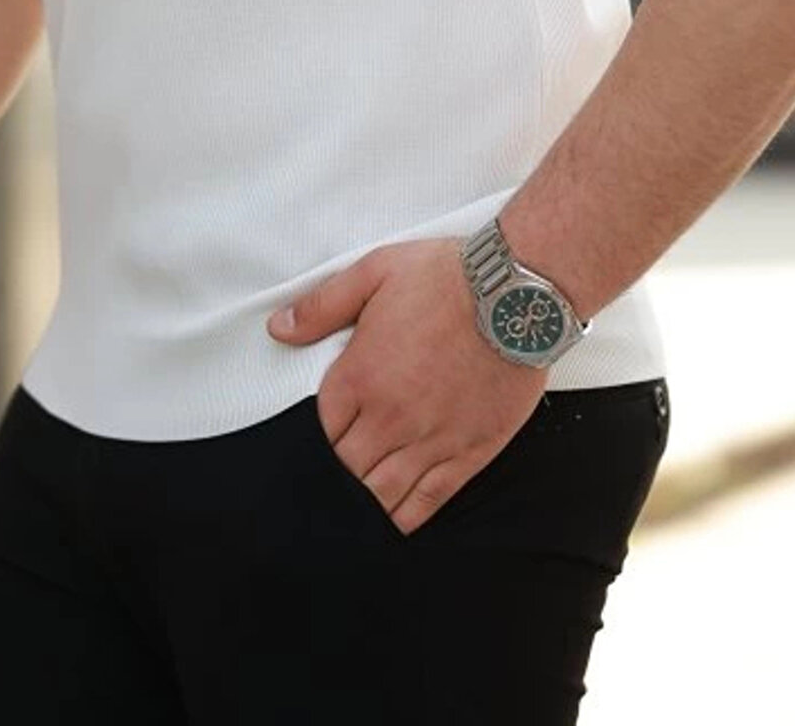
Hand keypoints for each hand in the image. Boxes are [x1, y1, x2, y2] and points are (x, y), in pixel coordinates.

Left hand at [267, 237, 547, 534]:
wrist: (515, 294)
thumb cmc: (446, 278)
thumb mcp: (374, 273)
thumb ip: (322, 305)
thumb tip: (279, 327)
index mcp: (361, 375)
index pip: (322, 429)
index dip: (319, 437)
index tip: (324, 438)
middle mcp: (391, 416)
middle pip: (347, 468)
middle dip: (339, 473)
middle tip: (337, 478)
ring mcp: (430, 439)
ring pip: (383, 493)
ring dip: (366, 502)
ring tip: (358, 508)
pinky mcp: (469, 452)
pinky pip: (430, 499)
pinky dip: (407, 517)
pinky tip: (396, 521)